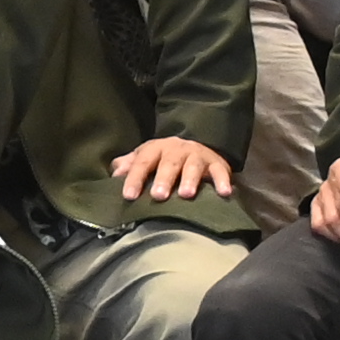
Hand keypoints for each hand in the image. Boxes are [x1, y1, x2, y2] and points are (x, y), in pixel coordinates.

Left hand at [112, 136, 234, 200]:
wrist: (196, 144)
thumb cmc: (164, 158)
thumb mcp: (145, 157)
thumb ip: (128, 165)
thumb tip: (115, 174)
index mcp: (156, 149)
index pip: (143, 162)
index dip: (135, 178)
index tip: (129, 195)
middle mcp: (177, 150)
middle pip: (169, 164)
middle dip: (164, 179)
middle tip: (158, 196)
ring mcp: (197, 156)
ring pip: (193, 166)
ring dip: (190, 179)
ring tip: (186, 195)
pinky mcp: (217, 164)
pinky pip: (220, 172)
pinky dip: (223, 181)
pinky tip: (224, 193)